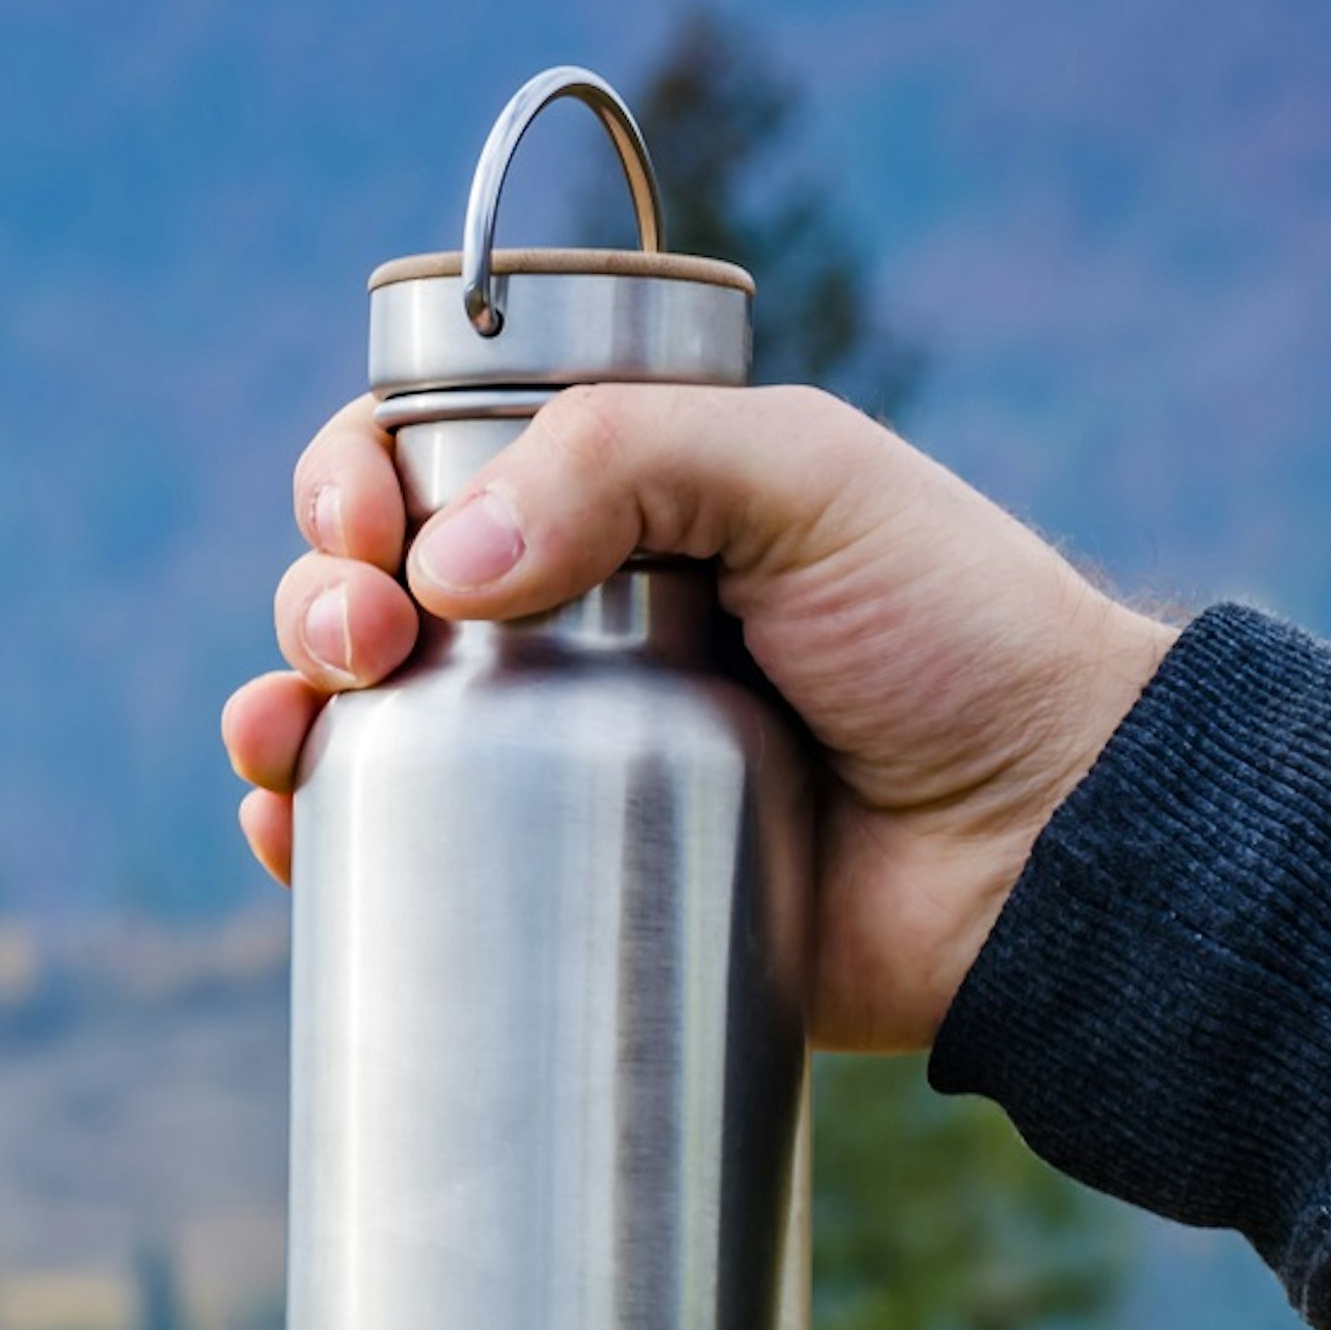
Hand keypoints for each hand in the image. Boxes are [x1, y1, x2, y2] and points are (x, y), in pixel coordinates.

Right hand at [220, 386, 1174, 1053]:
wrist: (1047, 850)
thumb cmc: (957, 633)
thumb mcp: (807, 478)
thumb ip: (629, 455)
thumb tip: (439, 565)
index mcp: (620, 496)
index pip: (434, 455)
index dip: (360, 474)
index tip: (366, 521)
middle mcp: (569, 616)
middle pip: (369, 581)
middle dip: (315, 591)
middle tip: (360, 632)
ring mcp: (560, 749)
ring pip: (357, 714)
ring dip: (283, 706)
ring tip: (294, 733)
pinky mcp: (569, 875)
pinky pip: (402, 851)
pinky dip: (314, 833)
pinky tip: (290, 831)